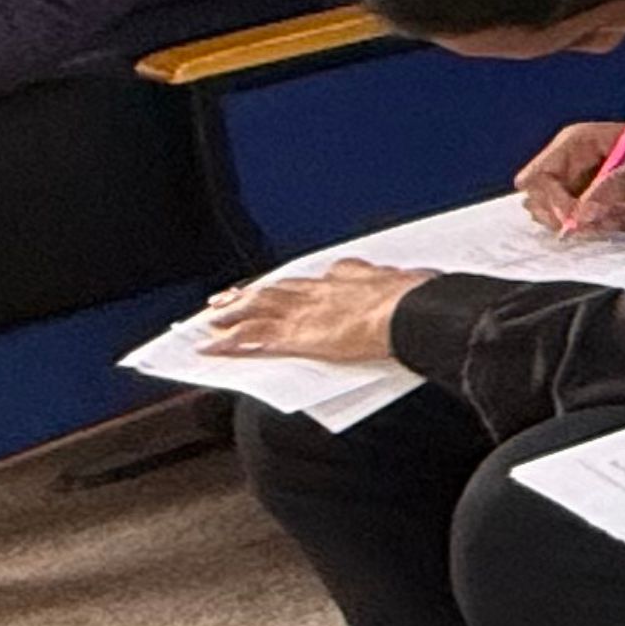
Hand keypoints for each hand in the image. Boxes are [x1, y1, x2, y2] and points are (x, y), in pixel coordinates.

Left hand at [196, 258, 423, 365]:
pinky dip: (229, 343)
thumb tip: (401, 279)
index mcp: (346, 277)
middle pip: (273, 291)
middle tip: (225, 299)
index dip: (289, 284)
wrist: (410, 311)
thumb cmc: (414, 298)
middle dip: (248, 295)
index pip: (310, 280)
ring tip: (209, 321)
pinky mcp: (295, 338)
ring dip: (230, 315)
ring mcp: (304, 313)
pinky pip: (252, 339)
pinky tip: (213, 348)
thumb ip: (392, 282)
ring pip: (255, 310)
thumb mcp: (405, 281)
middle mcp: (318, 291)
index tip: (280, 286)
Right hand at [524, 111, 624, 236]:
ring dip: (589, 223)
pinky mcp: (590, 195)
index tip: (575, 221)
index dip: (551, 202)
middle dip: (570, 217)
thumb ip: (610, 190)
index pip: (536, 178)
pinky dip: (599, 224)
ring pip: (559, 214)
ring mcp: (578, 179)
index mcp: (575, 142)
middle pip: (539, 200)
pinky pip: (580, 219)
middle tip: (608, 220)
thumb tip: (580, 216)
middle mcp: (570, 160)